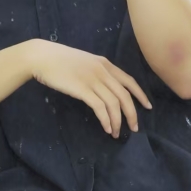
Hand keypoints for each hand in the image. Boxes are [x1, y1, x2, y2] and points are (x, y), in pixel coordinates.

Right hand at [21, 39, 151, 138]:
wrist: (43, 57)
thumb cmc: (60, 60)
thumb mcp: (85, 62)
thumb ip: (97, 72)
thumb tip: (106, 87)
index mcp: (105, 64)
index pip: (129, 81)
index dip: (140, 95)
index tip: (147, 107)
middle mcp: (103, 71)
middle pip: (125, 95)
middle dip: (132, 113)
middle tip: (134, 128)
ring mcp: (93, 80)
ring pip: (114, 103)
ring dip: (118, 121)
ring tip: (116, 133)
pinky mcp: (82, 89)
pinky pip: (100, 107)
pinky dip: (106, 120)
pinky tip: (107, 128)